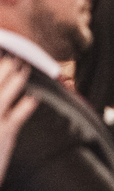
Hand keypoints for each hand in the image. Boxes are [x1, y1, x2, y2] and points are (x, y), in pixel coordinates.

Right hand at [0, 58, 35, 183]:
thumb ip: (6, 112)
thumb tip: (18, 103)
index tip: (0, 58)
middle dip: (0, 69)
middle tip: (11, 56)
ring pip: (1, 96)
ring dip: (13, 80)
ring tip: (22, 66)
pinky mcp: (3, 135)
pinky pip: (16, 117)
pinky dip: (25, 107)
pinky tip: (34, 98)